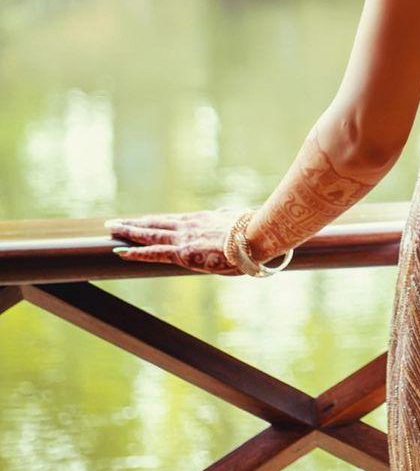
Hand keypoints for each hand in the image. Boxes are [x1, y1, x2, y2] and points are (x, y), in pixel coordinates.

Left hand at [104, 207, 245, 274]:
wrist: (256, 236)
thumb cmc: (253, 232)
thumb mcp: (238, 223)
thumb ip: (228, 221)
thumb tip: (229, 218)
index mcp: (202, 219)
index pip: (173, 221)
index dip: (156, 221)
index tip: (144, 220)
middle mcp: (189, 225)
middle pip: (156, 224)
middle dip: (135, 224)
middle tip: (117, 222)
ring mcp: (184, 238)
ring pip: (149, 234)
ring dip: (129, 232)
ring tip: (112, 229)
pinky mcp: (182, 253)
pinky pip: (153, 253)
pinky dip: (135, 252)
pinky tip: (119, 252)